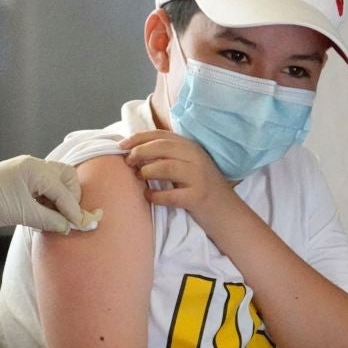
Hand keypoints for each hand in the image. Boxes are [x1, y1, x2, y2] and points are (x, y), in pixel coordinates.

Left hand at [0, 156, 101, 233]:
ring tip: (58, 217)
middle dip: (72, 197)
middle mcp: (36, 166)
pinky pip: (46, 186)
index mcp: (37, 170)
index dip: (74, 210)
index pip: (64, 191)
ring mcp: (29, 170)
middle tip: (69, 216)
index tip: (83, 225)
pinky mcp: (23, 178)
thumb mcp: (22, 213)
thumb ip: (49, 219)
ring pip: (58, 180)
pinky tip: (47, 213)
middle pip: (67, 177)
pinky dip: (51, 198)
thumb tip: (68, 226)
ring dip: (62, 198)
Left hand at [118, 130, 235, 218]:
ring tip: (139, 177)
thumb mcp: (187, 165)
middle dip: (139, 152)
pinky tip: (149, 196)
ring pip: (166, 167)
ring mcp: (198, 177)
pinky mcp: (197, 197)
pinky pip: (170, 195)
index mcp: (190, 147)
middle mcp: (196, 158)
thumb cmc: (200, 188)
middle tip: (128, 162)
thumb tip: (133, 151)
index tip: (121, 145)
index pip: (160, 135)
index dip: (138, 138)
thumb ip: (167, 155)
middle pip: (161, 147)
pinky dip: (155, 195)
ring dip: (147, 171)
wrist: (226, 211)